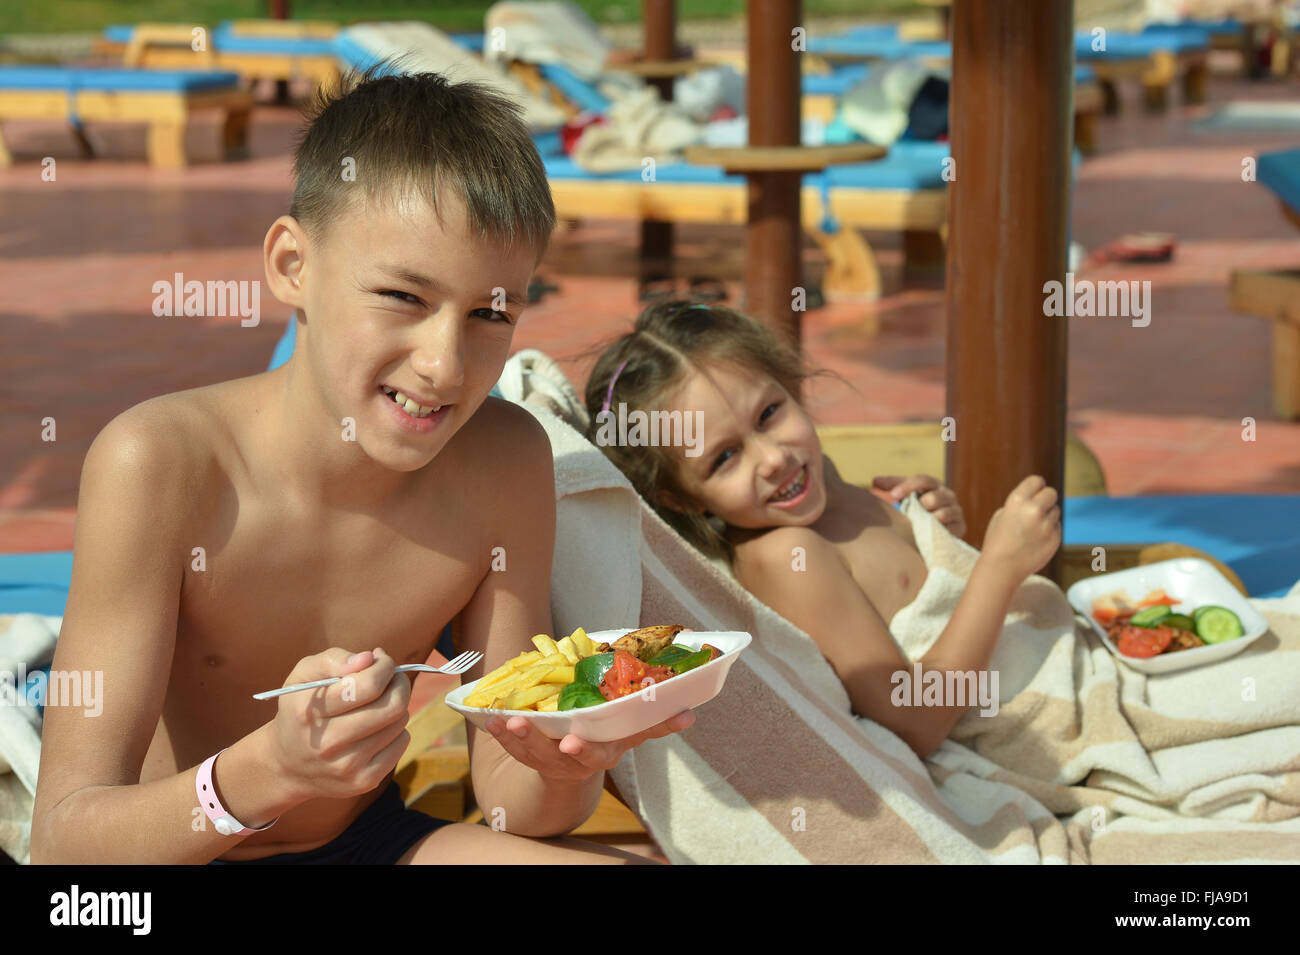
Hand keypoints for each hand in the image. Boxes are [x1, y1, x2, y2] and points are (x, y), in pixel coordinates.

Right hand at [266, 648, 411, 800]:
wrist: (287, 765)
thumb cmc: (301, 710)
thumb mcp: (302, 676)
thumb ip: (333, 659)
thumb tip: (368, 658)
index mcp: (310, 712)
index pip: (368, 685)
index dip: (384, 666)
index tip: (380, 660)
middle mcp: (328, 743)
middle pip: (393, 706)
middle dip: (398, 683)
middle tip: (390, 678)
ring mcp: (348, 766)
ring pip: (400, 723)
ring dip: (396, 706)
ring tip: (377, 704)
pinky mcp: (364, 781)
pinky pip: (402, 743)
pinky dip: (396, 730)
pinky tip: (376, 728)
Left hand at [484, 710, 696, 781]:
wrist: (567, 764)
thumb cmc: (604, 736)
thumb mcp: (629, 729)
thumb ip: (655, 721)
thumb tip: (690, 713)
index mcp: (606, 750)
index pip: (604, 751)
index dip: (588, 748)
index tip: (576, 742)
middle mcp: (580, 759)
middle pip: (571, 757)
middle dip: (560, 747)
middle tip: (551, 737)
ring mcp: (553, 759)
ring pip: (536, 753)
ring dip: (522, 737)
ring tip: (510, 719)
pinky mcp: (529, 755)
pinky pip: (513, 747)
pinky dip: (501, 734)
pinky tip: (492, 718)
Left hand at [873, 474, 966, 537]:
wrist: (933, 531)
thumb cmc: (916, 508)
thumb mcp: (905, 495)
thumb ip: (893, 486)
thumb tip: (875, 481)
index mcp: (933, 484)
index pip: (923, 480)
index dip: (908, 486)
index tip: (893, 495)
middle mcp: (947, 495)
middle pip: (935, 497)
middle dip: (921, 505)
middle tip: (912, 513)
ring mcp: (955, 510)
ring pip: (943, 513)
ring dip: (929, 519)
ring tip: (920, 524)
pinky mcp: (960, 527)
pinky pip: (951, 528)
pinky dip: (939, 530)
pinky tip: (929, 533)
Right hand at [981, 475, 1060, 580]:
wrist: (1002, 568)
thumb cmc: (998, 540)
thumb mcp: (1002, 515)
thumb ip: (1020, 503)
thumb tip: (1038, 497)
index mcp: (1017, 501)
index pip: (1036, 481)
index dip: (1036, 486)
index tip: (1034, 492)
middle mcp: (1033, 510)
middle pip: (1051, 493)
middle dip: (1045, 499)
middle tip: (1037, 509)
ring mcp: (1046, 525)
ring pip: (1056, 510)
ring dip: (1048, 516)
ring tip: (1033, 529)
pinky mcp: (1055, 538)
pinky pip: (1057, 527)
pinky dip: (1050, 531)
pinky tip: (1036, 540)